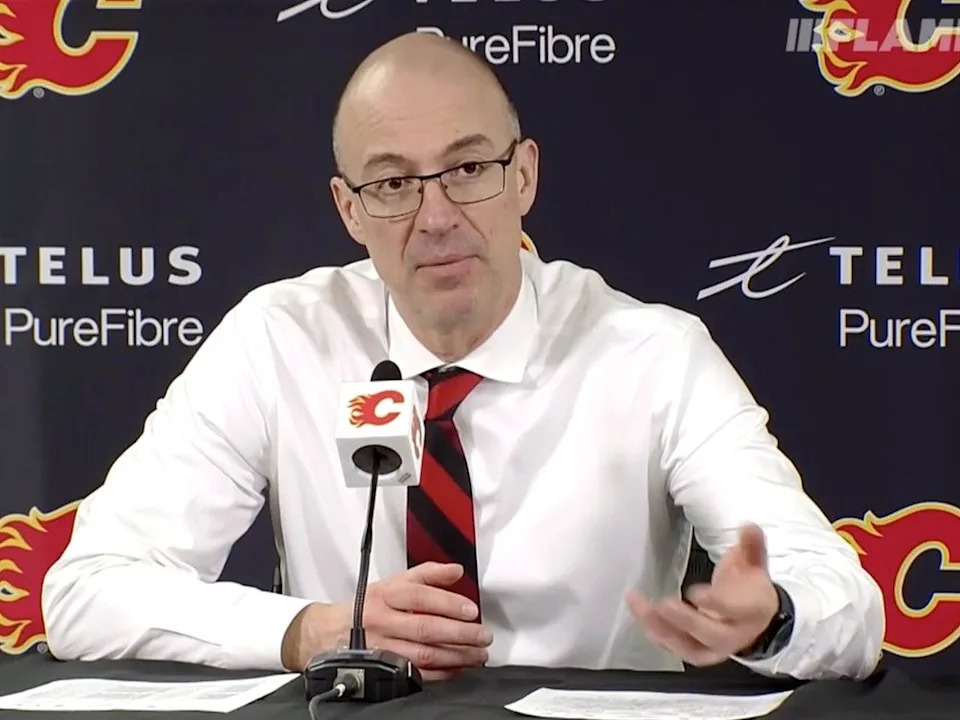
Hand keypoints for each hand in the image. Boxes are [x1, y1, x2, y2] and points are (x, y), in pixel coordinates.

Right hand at [281, 562, 492, 680]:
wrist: (331, 632)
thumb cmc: (368, 606)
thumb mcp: (394, 581)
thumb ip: (428, 574)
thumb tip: (456, 570)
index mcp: (386, 595)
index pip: (419, 596)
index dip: (447, 603)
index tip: (471, 610)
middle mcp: (383, 621)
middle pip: (425, 628)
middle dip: (459, 634)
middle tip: (482, 636)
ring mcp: (383, 647)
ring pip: (423, 654)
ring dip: (456, 657)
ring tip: (478, 655)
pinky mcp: (384, 669)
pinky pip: (417, 674)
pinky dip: (441, 674)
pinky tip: (458, 669)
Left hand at [627, 524, 779, 665]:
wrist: (759, 623)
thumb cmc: (750, 591)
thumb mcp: (754, 565)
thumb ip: (750, 545)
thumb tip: (748, 526)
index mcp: (750, 611)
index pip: (733, 611)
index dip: (713, 603)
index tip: (693, 591)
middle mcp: (733, 635)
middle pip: (710, 634)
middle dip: (685, 621)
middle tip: (662, 604)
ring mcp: (714, 647)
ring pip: (689, 647)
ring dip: (662, 629)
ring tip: (640, 608)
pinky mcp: (698, 652)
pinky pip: (677, 649)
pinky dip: (657, 636)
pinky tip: (641, 618)